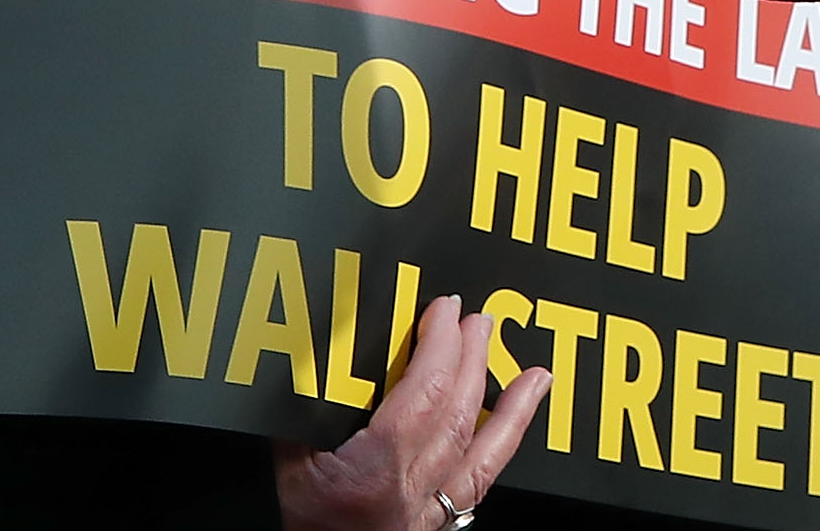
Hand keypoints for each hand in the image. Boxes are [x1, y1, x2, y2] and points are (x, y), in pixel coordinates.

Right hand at [274, 295, 547, 530]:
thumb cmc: (305, 526)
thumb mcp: (290, 467)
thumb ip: (306, 412)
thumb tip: (317, 354)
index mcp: (373, 474)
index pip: (421, 396)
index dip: (438, 347)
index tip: (443, 311)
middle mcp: (411, 491)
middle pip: (455, 413)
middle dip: (470, 358)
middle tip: (478, 320)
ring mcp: (430, 509)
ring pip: (481, 446)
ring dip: (504, 397)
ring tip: (529, 367)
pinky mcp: (440, 520)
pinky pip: (485, 473)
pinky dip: (510, 433)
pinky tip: (528, 404)